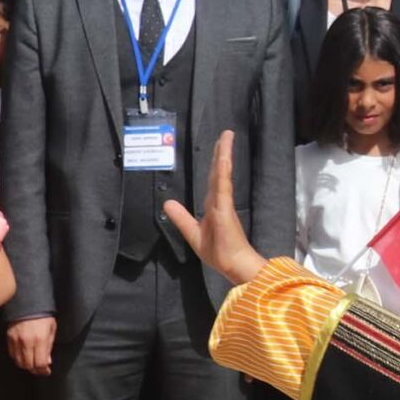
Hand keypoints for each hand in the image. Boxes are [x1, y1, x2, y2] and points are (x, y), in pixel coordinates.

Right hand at [7, 316, 56, 375]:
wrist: (28, 302)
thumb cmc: (43, 315)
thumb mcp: (51, 329)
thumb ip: (49, 346)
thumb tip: (47, 362)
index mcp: (40, 339)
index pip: (40, 363)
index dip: (43, 370)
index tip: (46, 371)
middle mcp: (27, 342)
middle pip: (28, 365)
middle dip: (35, 370)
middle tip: (39, 369)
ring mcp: (16, 340)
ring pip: (19, 361)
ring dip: (26, 365)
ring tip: (32, 363)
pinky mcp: (9, 337)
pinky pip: (12, 354)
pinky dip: (18, 358)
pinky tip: (23, 356)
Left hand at [162, 130, 267, 287]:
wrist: (232, 265)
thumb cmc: (218, 252)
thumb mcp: (192, 233)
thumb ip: (181, 217)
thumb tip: (167, 203)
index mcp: (214, 205)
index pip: (214, 179)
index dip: (216, 162)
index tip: (219, 148)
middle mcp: (220, 200)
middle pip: (219, 171)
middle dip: (222, 152)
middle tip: (226, 134)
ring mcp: (223, 202)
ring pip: (222, 173)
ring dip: (224, 154)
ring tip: (227, 136)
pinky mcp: (224, 208)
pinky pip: (223, 186)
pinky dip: (223, 171)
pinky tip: (223, 158)